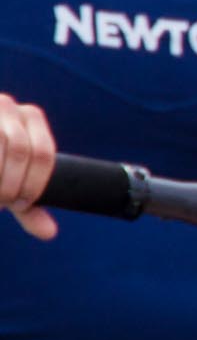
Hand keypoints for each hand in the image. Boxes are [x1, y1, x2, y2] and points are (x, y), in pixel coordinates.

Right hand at [0, 94, 57, 239]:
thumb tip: (50, 233)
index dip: (35, 184)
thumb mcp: (11, 181)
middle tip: (2, 202)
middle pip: (22, 151)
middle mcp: (10, 105)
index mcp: (32, 117)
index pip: (45, 154)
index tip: (22, 203)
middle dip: (11, 184)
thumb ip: (29, 205)